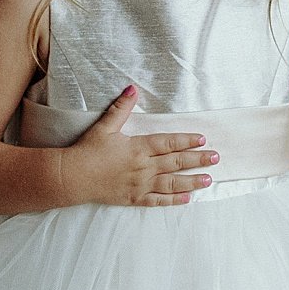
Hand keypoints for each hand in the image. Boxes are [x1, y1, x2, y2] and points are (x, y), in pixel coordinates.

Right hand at [61, 85, 217, 206]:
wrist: (73, 177)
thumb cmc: (87, 151)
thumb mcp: (104, 126)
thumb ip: (121, 108)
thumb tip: (132, 88)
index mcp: (138, 147)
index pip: (169, 143)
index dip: (187, 140)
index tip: (203, 139)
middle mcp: (144, 167)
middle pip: (176, 163)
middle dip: (197, 160)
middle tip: (216, 158)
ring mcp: (140, 185)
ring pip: (172, 183)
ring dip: (191, 181)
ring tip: (208, 180)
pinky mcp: (134, 198)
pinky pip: (158, 201)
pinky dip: (173, 200)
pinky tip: (187, 198)